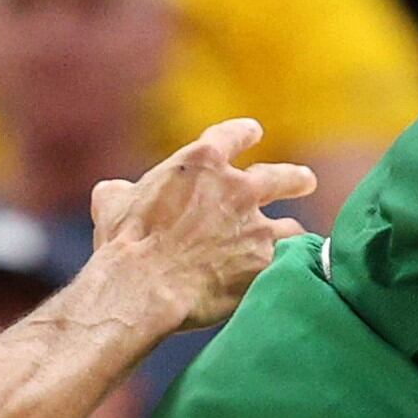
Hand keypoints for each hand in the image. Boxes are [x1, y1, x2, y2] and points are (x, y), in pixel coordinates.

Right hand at [82, 118, 313, 333]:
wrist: (143, 285)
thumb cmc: (123, 243)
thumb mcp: (111, 202)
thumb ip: (121, 191)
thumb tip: (114, 192)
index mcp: (201, 162)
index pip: (233, 135)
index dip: (245, 133)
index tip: (253, 132)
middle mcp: (237, 188)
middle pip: (280, 177)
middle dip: (295, 179)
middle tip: (305, 181)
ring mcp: (255, 227)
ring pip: (290, 228)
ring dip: (291, 234)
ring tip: (295, 241)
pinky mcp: (264, 264)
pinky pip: (290, 264)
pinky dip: (291, 269)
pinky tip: (293, 275)